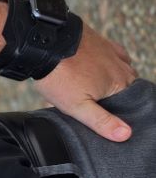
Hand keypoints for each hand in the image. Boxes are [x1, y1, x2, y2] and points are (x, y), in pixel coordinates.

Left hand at [33, 24, 138, 141]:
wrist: (47, 46)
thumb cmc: (61, 76)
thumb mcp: (79, 106)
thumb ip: (102, 121)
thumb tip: (125, 134)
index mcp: (121, 83)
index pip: (130, 101)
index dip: (116, 110)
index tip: (101, 115)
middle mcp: (122, 66)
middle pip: (124, 86)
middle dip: (112, 96)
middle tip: (91, 104)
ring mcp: (112, 53)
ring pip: (117, 71)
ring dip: (108, 80)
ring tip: (89, 89)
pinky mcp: (101, 43)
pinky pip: (110, 55)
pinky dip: (105, 64)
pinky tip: (95, 69)